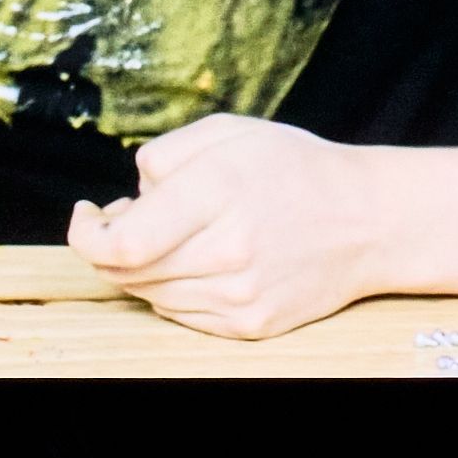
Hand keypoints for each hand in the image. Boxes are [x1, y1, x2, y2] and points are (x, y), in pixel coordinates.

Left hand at [71, 113, 392, 339]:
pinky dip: (175, 290)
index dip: (86, 235)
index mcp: (219, 192)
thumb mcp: (231, 132)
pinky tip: (201, 261)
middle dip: (111, 246)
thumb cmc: (298, 170)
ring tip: (175, 237)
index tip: (89, 215)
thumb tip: (122, 205)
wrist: (371, 221)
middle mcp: (229, 251)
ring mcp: (241, 296)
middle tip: (130, 220)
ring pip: (150, 295)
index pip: (120, 244)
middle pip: (127, 273)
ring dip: (145, 268)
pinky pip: (181, 315)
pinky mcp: (252, 325)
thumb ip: (162, 155)